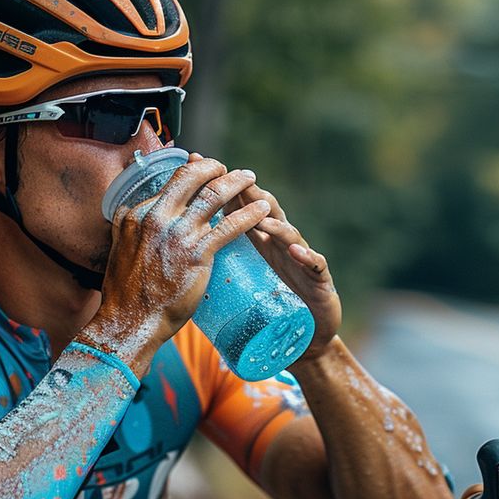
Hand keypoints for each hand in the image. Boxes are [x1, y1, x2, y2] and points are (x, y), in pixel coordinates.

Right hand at [84, 157, 268, 361]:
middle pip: (192, 178)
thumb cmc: (127, 294)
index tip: (207, 172)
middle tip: (229, 169)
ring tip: (250, 179)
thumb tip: (140, 222)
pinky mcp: (196, 254)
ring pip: (213, 196)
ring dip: (236, 183)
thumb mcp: (121, 250)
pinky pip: (230, 226)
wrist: (130, 322)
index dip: (193, 172)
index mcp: (137, 215)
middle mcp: (156, 218)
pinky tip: (262, 211)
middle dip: (215, 168)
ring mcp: (177, 234)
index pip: (171, 182)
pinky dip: (249, 215)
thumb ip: (132, 231)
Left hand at [215, 156, 341, 359]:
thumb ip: (222, 252)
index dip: (220, 185)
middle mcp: (281, 242)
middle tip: (235, 181)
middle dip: (251, 194)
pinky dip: (306, 256)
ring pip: (290, 234)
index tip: (198, 164)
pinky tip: (295, 252)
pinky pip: (315, 264)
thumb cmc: (273, 299)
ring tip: (261, 216)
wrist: (305, 333)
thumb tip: (179, 242)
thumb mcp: (246, 272)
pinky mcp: (319, 278)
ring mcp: (301, 257)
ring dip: (276, 223)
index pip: (239, 205)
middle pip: (266, 211)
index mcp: (259, 238)